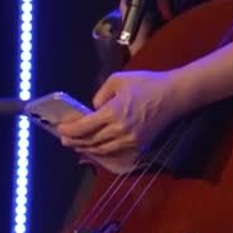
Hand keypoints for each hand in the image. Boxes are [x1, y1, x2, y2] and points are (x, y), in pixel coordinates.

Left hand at [55, 70, 185, 160]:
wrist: (172, 96)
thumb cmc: (146, 84)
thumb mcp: (118, 79)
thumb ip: (101, 95)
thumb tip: (93, 109)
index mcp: (113, 112)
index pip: (84, 127)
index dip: (69, 130)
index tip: (59, 130)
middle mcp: (120, 130)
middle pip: (90, 141)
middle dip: (74, 142)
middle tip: (63, 140)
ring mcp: (130, 140)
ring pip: (101, 150)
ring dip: (86, 149)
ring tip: (76, 146)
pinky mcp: (138, 145)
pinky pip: (114, 152)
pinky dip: (101, 152)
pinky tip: (95, 149)